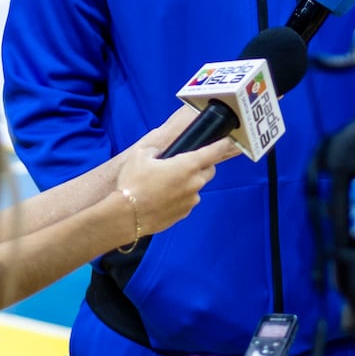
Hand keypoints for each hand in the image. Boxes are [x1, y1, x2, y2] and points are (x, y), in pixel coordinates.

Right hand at [112, 110, 235, 236]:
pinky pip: (187, 201)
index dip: (222, 145)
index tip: (228, 140)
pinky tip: (163, 198)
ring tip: (167, 185)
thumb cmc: (133, 182)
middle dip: (202, 166)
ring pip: (197, 187)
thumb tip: (158, 154)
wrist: (126, 215)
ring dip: (189, 183)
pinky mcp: (185, 214)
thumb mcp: (140, 156)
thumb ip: (155, 151)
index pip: (213, 152)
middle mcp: (195, 183)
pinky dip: (180, 198)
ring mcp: (191, 200)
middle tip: (185, 164)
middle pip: (209, 170)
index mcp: (188, 165)